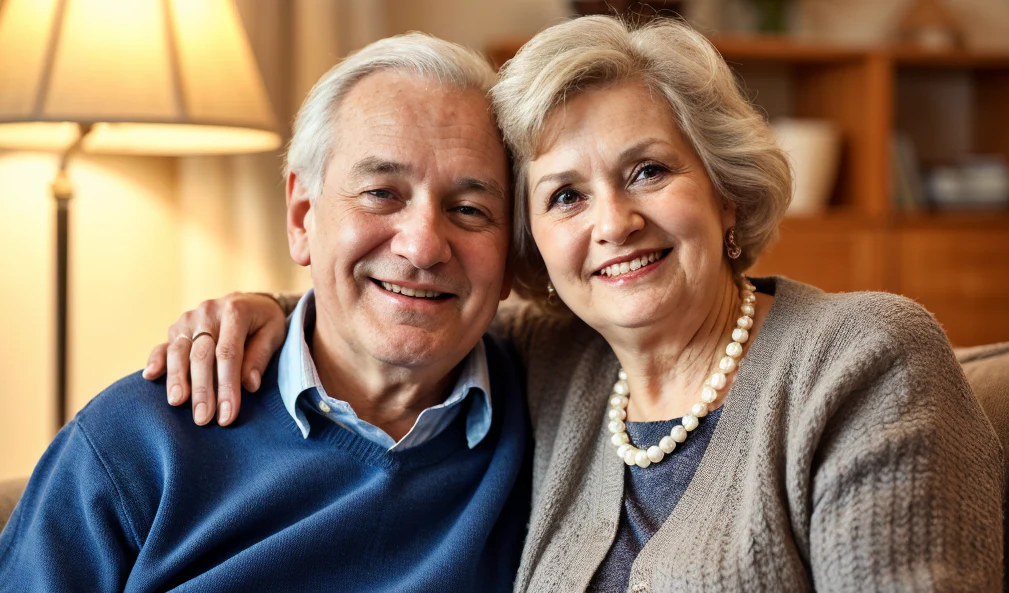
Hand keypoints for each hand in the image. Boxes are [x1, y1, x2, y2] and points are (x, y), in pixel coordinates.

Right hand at [142, 292, 287, 425]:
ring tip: (177, 403)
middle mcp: (208, 313)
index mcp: (234, 312)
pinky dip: (155, 360)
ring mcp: (189, 319)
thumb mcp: (274, 333)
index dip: (227, 386)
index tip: (227, 415)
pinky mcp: (177, 328)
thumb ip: (260, 356)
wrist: (252, 301)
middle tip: (203, 419)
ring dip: (177, 379)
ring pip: (179, 351)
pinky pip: (164, 345)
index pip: (228, 354)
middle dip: (202, 390)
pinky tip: (150, 376)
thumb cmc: (264, 322)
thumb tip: (249, 385)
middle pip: (201, 356)